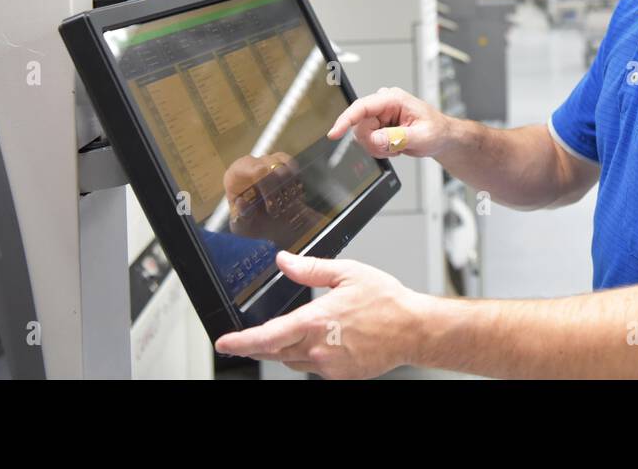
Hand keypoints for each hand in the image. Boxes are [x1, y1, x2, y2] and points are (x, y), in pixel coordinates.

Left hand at [214, 251, 426, 378]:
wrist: (413, 329)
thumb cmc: (386, 301)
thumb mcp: (347, 273)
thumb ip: (310, 269)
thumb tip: (284, 261)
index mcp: (316, 321)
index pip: (267, 336)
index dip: (241, 342)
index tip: (224, 343)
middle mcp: (318, 348)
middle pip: (274, 351)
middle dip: (258, 344)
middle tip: (246, 338)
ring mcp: (328, 366)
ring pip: (292, 361)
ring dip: (285, 348)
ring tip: (297, 331)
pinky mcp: (340, 376)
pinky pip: (312, 368)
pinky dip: (309, 356)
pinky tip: (323, 341)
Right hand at [327, 86, 458, 158]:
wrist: (441, 137)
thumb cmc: (437, 131)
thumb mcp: (422, 136)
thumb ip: (398, 138)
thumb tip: (376, 138)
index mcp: (393, 99)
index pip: (362, 107)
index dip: (346, 120)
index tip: (335, 133)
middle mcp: (383, 104)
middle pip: (360, 126)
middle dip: (374, 142)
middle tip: (394, 148)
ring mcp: (379, 115)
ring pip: (362, 136)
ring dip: (379, 147)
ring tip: (398, 146)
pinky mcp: (377, 126)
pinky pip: (368, 142)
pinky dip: (380, 149)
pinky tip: (395, 146)